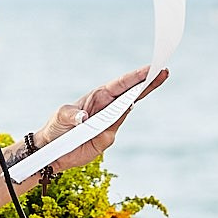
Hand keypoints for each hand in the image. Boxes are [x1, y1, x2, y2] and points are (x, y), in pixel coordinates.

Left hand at [34, 66, 169, 169]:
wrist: (52, 149)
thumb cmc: (57, 126)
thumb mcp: (60, 116)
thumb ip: (72, 115)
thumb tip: (84, 118)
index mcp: (99, 95)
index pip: (122, 84)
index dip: (137, 76)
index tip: (152, 68)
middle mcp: (107, 107)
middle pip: (132, 94)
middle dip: (148, 83)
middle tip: (164, 72)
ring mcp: (109, 123)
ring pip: (126, 112)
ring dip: (136, 101)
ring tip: (149, 88)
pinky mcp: (107, 139)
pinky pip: (111, 133)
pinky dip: (110, 129)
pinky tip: (101, 127)